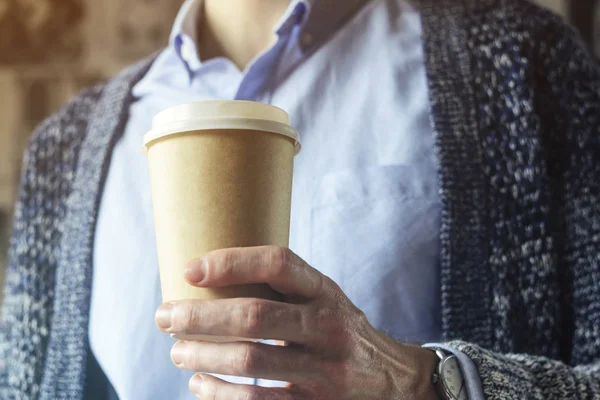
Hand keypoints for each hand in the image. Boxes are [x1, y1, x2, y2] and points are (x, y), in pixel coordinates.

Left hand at [155, 246, 439, 399]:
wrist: (393, 382)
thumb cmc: (340, 331)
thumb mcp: (325, 300)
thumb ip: (283, 290)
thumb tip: (208, 281)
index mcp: (326, 292)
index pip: (278, 263)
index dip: (231, 262)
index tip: (190, 270)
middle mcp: (328, 327)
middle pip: (254, 316)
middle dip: (200, 317)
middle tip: (165, 316)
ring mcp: (325, 372)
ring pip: (250, 362)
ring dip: (202, 357)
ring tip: (177, 352)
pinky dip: (219, 394)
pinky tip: (200, 386)